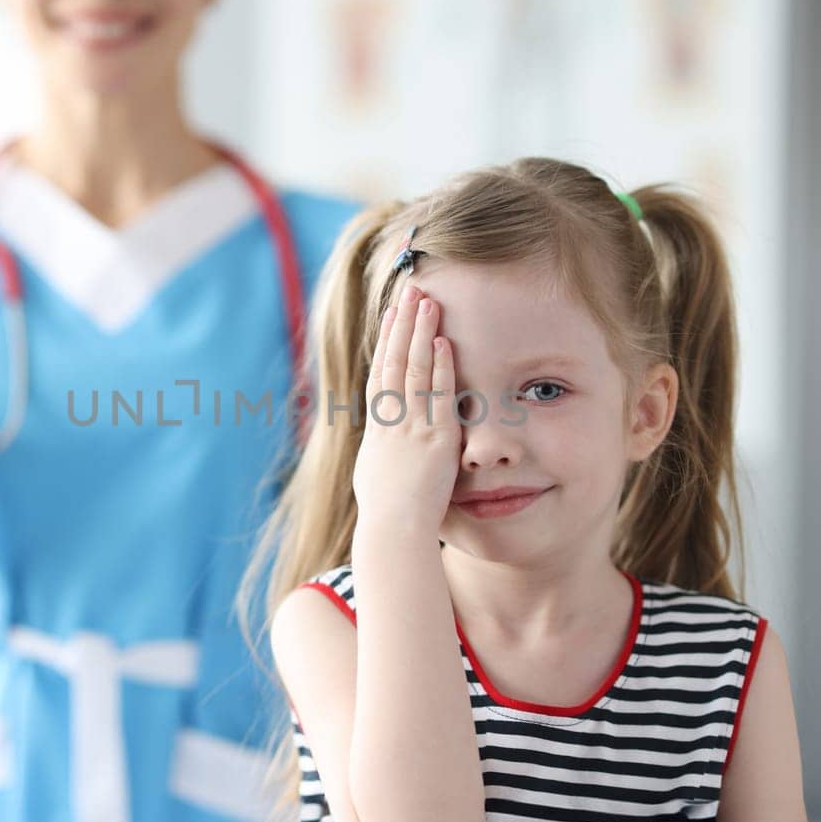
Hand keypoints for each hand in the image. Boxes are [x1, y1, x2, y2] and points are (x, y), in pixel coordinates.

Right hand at [352, 284, 460, 539]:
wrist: (394, 532)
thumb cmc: (385, 515)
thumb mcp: (375, 475)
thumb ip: (381, 453)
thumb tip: (378, 445)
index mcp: (377, 429)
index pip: (382, 373)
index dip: (387, 341)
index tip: (392, 313)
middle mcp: (392, 422)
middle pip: (395, 362)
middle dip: (403, 324)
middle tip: (410, 290)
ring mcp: (412, 428)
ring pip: (415, 371)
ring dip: (421, 334)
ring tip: (428, 301)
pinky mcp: (436, 440)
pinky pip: (439, 397)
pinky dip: (441, 368)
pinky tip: (444, 342)